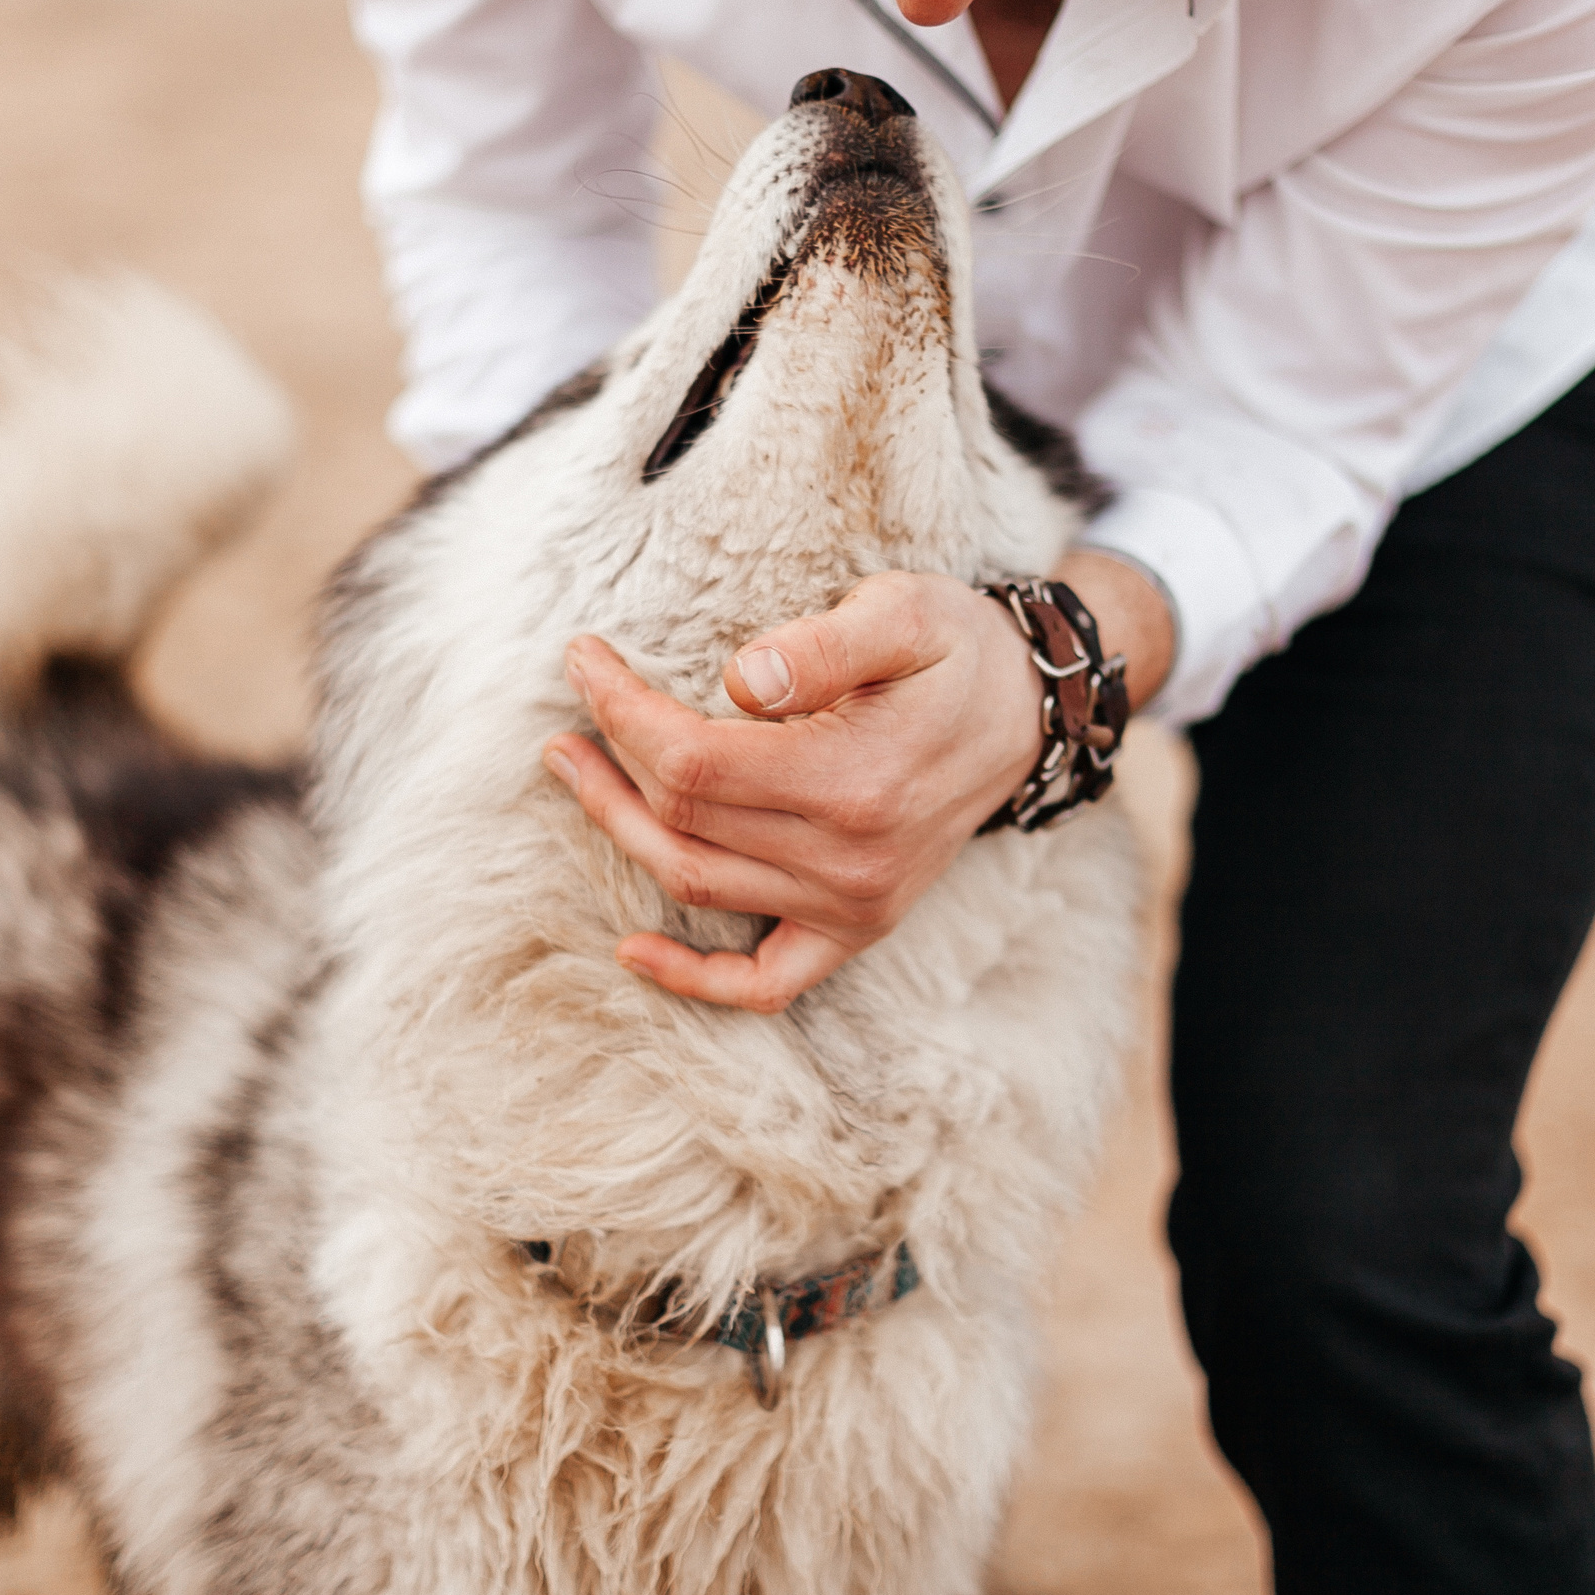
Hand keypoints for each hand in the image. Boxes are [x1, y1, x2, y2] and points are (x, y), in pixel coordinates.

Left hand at [542, 571, 1044, 1013]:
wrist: (1026, 713)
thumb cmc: (955, 649)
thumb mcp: (904, 612)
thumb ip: (825, 644)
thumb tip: (740, 679)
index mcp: (855, 780)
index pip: (692, 762)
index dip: (622, 712)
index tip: (585, 659)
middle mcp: (850, 860)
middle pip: (681, 823)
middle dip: (607, 764)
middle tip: (567, 712)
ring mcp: (854, 905)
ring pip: (697, 884)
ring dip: (622, 830)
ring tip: (576, 771)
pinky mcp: (856, 929)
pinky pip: (764, 982)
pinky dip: (693, 979)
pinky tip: (632, 949)